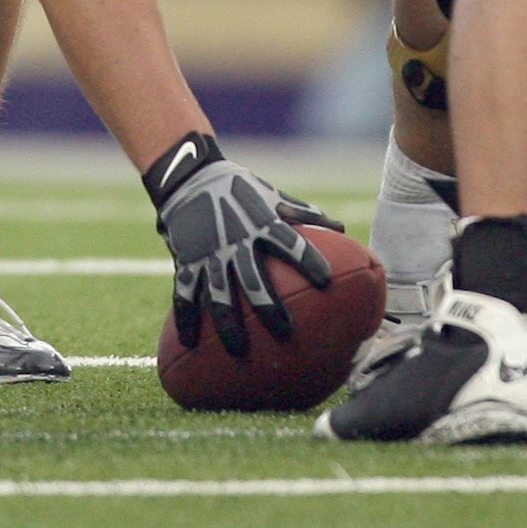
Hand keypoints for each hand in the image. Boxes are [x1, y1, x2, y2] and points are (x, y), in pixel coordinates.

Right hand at [149, 134, 341, 355]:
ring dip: (228, 324)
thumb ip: (304, 214)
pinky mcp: (188, 260)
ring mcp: (209, 253)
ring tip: (239, 351)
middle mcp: (236, 241)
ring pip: (219, 294)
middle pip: (254, 279)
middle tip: (285, 334)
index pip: (290, 243)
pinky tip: (189, 343)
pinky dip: (186, 318)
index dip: (308, 261)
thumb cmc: (239, 187)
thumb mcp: (273, 195)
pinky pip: (185, 293)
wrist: (188, 176)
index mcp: (262, 223)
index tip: (327, 282)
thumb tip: (341, 229)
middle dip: (269, 308)